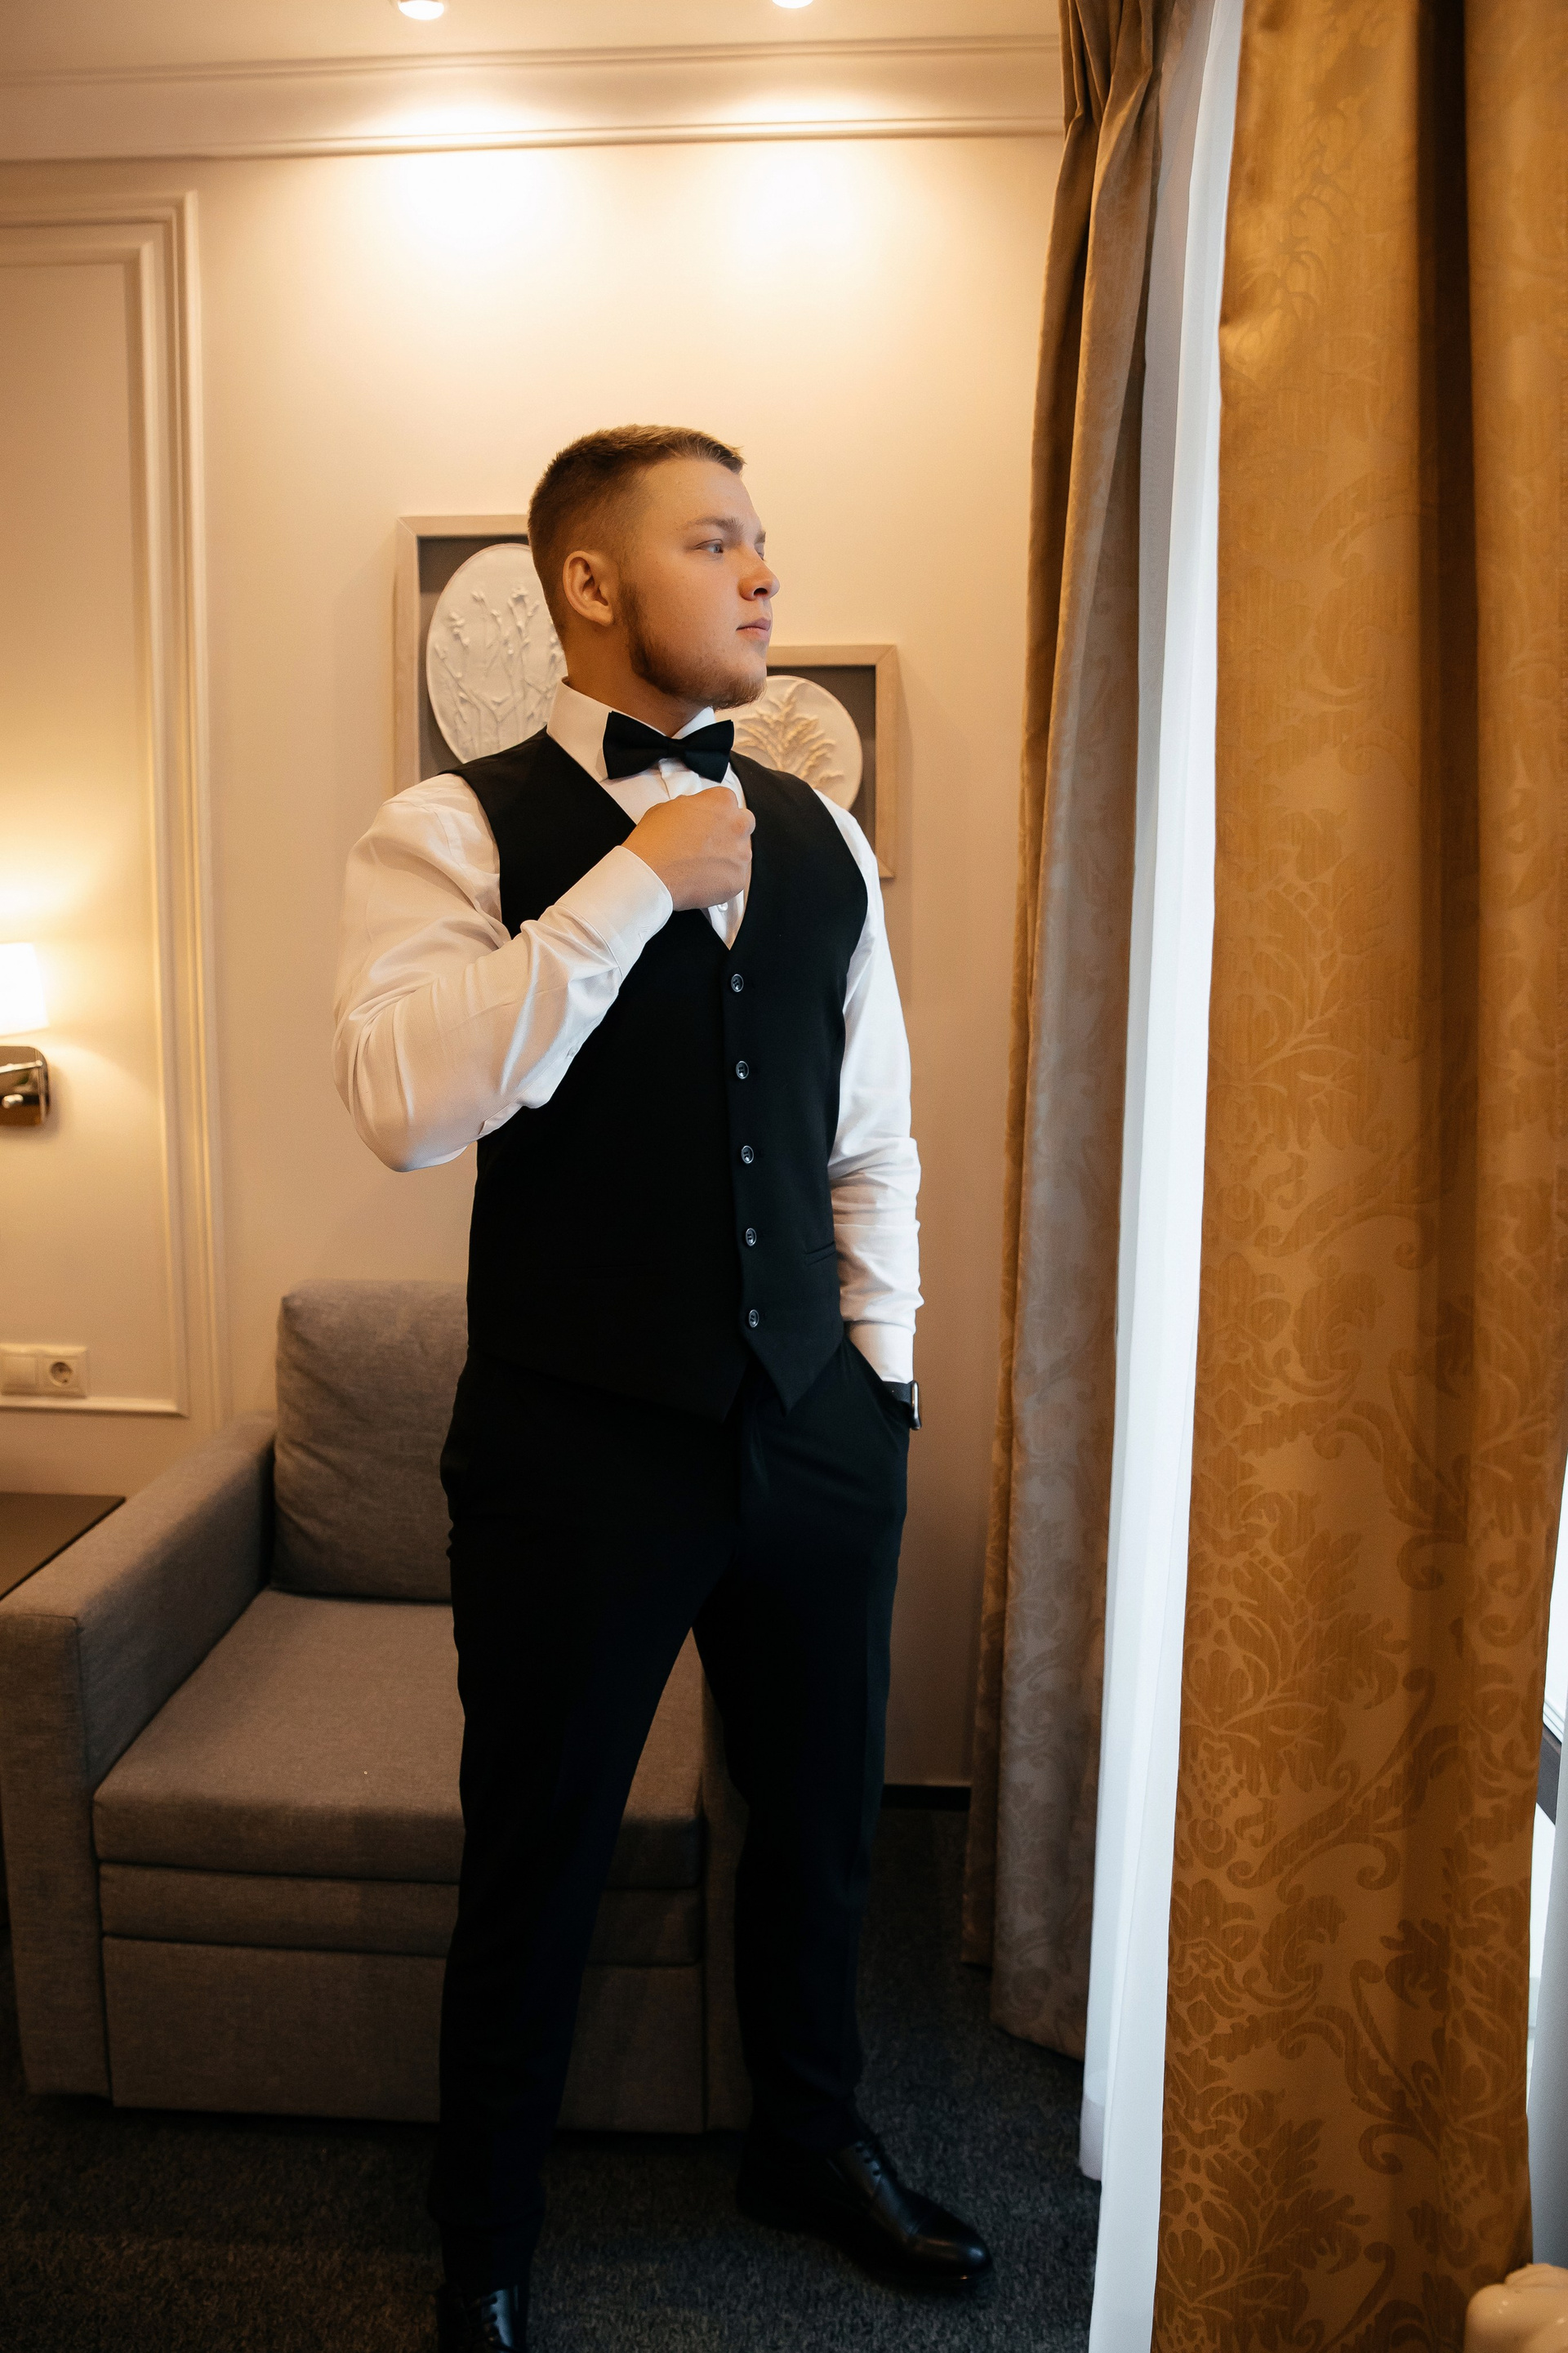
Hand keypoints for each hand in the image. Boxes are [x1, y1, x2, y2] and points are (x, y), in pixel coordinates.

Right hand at [626, 789, 754, 911]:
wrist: (649, 874)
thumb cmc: (654, 840)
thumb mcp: (668, 807)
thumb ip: (691, 806)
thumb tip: (693, 813)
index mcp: (722, 801)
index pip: (728, 802)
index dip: (715, 814)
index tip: (706, 824)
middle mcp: (737, 825)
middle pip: (743, 825)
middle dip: (730, 833)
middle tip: (708, 844)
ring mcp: (740, 854)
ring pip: (741, 854)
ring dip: (726, 858)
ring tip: (700, 866)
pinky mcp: (738, 879)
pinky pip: (735, 878)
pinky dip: (722, 881)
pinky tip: (701, 880)